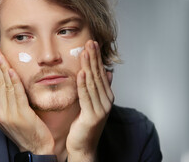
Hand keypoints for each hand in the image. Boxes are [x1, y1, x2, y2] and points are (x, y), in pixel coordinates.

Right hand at [0, 45, 54, 153]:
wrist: (37, 149)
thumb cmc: (28, 131)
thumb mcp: (14, 114)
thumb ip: (10, 99)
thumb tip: (9, 82)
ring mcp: (8, 114)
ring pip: (4, 86)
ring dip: (2, 67)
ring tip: (0, 53)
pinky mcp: (20, 116)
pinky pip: (16, 94)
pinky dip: (13, 81)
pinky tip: (11, 70)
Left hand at [66, 40, 113, 161]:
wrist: (82, 146)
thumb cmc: (84, 125)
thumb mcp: (92, 102)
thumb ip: (98, 87)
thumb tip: (107, 72)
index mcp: (106, 96)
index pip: (101, 73)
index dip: (97, 58)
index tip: (92, 43)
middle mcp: (106, 101)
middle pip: (99, 75)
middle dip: (94, 58)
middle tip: (90, 42)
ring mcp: (101, 109)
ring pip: (93, 84)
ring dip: (89, 67)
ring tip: (85, 52)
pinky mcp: (92, 117)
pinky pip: (86, 97)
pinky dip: (83, 84)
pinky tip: (81, 73)